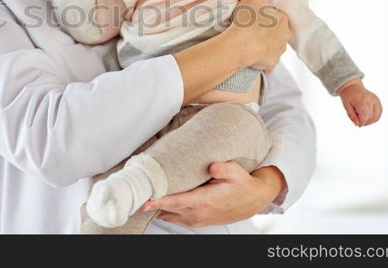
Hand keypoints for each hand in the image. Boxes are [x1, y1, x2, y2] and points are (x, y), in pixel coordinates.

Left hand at [138, 162, 284, 227]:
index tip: (143, 199)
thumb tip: (212, 166)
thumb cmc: (242, 185)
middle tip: (135, 191)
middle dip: (151, 202)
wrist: (252, 200)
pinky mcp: (196, 220)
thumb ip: (224, 169)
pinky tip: (156, 201)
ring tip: (141, 194)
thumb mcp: (236, 172)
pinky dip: (164, 210)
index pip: (176, 202)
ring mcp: (196, 219)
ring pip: (169, 214)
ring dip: (156, 206)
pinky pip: (175, 217)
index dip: (158, 201)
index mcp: (204, 201)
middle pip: (167, 209)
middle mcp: (198, 213)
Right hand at [228, 0, 289, 72]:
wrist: (238, 46)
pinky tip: (252, 56)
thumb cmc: (246, 20)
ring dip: (265, 45)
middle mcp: (285, 37)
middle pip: (277, 32)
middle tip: (251, 29)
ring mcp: (278, 52)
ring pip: (273, 47)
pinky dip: (262, 60)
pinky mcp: (271, 64)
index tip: (255, 17)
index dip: (266, 16)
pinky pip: (268, 62)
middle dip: (268, 31)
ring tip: (250, 42)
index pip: (277, 16)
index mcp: (283, 20)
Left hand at [337, 79, 381, 125]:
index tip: (358, 124)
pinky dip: (374, 117)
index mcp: (362, 99)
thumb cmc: (348, 96)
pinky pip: (379, 113)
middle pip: (371, 117)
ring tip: (362, 118)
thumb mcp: (346, 106)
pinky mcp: (378, 101)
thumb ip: (352, 116)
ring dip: (370, 121)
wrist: (353, 87)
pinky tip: (367, 116)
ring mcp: (376, 100)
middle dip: (364, 121)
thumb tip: (358, 124)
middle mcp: (371, 99)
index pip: (365, 115)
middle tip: (358, 119)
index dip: (362, 122)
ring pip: (377, 116)